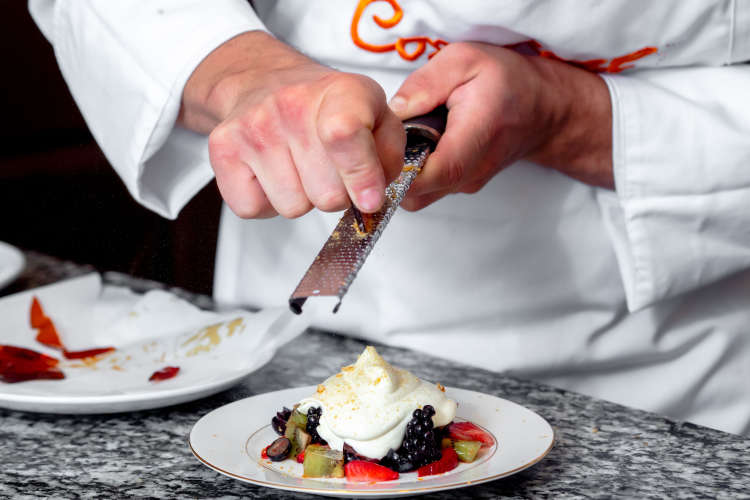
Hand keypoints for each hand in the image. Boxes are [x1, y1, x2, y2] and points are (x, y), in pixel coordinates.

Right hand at [179, 31, 404, 217]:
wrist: (267, 82)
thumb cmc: (328, 107)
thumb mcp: (377, 116)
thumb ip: (390, 155)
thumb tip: (373, 195)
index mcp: (341, 92)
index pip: (345, 136)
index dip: (361, 177)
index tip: (369, 200)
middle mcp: (291, 105)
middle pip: (326, 195)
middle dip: (336, 195)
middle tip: (330, 171)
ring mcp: (253, 127)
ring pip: (292, 207)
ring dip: (302, 199)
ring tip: (300, 169)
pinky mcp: (222, 148)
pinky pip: (252, 208)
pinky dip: (266, 203)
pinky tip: (273, 175)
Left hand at [388, 42, 612, 210]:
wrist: (540, 109)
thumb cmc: (505, 81)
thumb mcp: (465, 60)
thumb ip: (427, 82)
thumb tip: (396, 110)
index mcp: (475, 136)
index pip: (434, 172)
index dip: (400, 170)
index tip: (382, 151)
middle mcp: (471, 172)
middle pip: (416, 193)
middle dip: (390, 172)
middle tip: (385, 141)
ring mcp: (466, 184)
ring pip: (417, 196)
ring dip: (400, 174)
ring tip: (403, 140)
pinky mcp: (460, 186)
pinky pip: (426, 190)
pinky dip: (412, 174)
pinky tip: (416, 146)